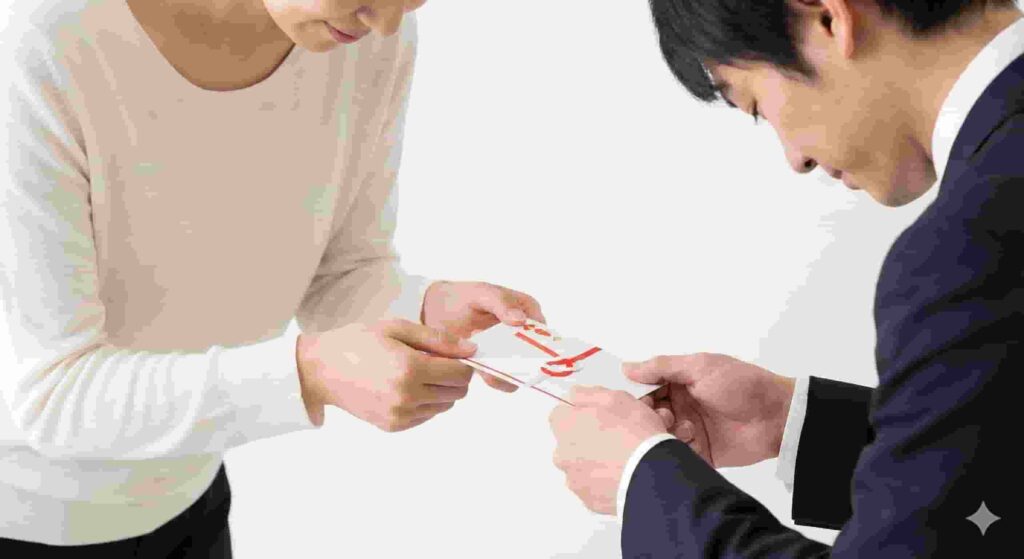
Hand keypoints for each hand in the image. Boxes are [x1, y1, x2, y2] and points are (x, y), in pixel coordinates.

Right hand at [295, 318, 476, 430]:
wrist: (321, 370)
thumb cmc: (357, 342)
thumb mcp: (397, 328)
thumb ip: (438, 339)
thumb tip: (472, 350)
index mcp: (410, 369)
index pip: (461, 374)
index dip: (463, 363)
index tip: (451, 354)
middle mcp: (407, 397)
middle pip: (457, 393)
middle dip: (453, 377)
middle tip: (433, 362)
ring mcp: (400, 415)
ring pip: (444, 406)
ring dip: (440, 390)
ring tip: (416, 373)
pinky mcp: (393, 426)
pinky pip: (426, 416)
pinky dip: (424, 402)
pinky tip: (404, 386)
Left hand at [421, 280, 544, 391]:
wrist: (433, 311)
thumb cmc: (463, 297)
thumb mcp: (482, 293)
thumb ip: (501, 302)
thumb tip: (521, 319)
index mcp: (527, 311)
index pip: (544, 331)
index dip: (543, 345)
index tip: (531, 354)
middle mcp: (523, 333)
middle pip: (534, 355)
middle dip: (525, 364)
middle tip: (506, 364)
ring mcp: (508, 350)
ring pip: (519, 370)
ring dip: (507, 374)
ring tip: (488, 368)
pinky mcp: (493, 364)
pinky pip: (501, 378)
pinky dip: (494, 379)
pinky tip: (481, 371)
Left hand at [549, 386, 668, 515]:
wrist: (652, 476)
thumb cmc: (634, 434)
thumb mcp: (616, 398)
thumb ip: (588, 394)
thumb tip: (575, 395)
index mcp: (565, 426)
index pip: (560, 414)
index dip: (579, 413)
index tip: (598, 416)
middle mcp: (562, 454)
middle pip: (569, 442)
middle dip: (587, 439)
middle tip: (616, 437)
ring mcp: (574, 479)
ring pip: (581, 466)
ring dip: (596, 461)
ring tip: (624, 459)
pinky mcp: (588, 500)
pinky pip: (592, 487)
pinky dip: (604, 482)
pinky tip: (624, 475)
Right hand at [625, 353, 795, 467]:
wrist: (777, 417)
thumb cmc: (742, 385)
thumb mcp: (700, 366)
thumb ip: (662, 367)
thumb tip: (627, 367)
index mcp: (678, 383)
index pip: (645, 389)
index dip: (636, 395)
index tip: (631, 399)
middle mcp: (680, 406)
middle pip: (648, 414)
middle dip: (649, 415)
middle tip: (662, 414)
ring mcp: (688, 430)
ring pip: (659, 435)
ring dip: (664, 431)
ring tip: (682, 427)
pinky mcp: (698, 453)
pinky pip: (676, 454)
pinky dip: (676, 448)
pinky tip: (689, 440)